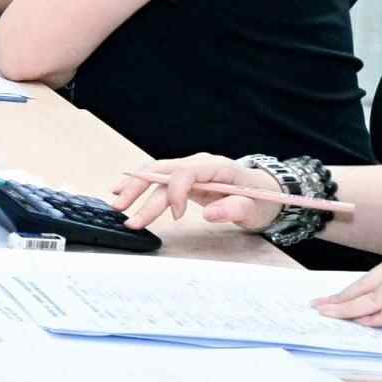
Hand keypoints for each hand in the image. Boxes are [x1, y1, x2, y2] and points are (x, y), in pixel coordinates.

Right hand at [112, 153, 290, 232]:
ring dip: (135, 190)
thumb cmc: (260, 200)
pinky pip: (158, 180)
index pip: (185, 172)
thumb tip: (211, 214)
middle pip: (162, 170)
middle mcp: (198, 164)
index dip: (176, 193)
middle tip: (123, 210)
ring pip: (155, 175)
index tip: (178, 217)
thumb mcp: (254, 208)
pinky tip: (123, 194)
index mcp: (216, 167)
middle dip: (139, 189)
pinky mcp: (183, 180)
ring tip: (117, 206)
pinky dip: (140, 187)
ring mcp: (189, 171)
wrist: (263, 194)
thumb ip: (235, 209)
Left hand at [315, 240, 381, 338]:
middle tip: (320, 308)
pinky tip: (361, 326)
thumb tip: (378, 304)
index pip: (378, 273)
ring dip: (351, 311)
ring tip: (331, 318)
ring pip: (376, 296)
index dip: (353, 288)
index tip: (332, 298)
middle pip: (371, 282)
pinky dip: (376, 320)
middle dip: (343, 298)